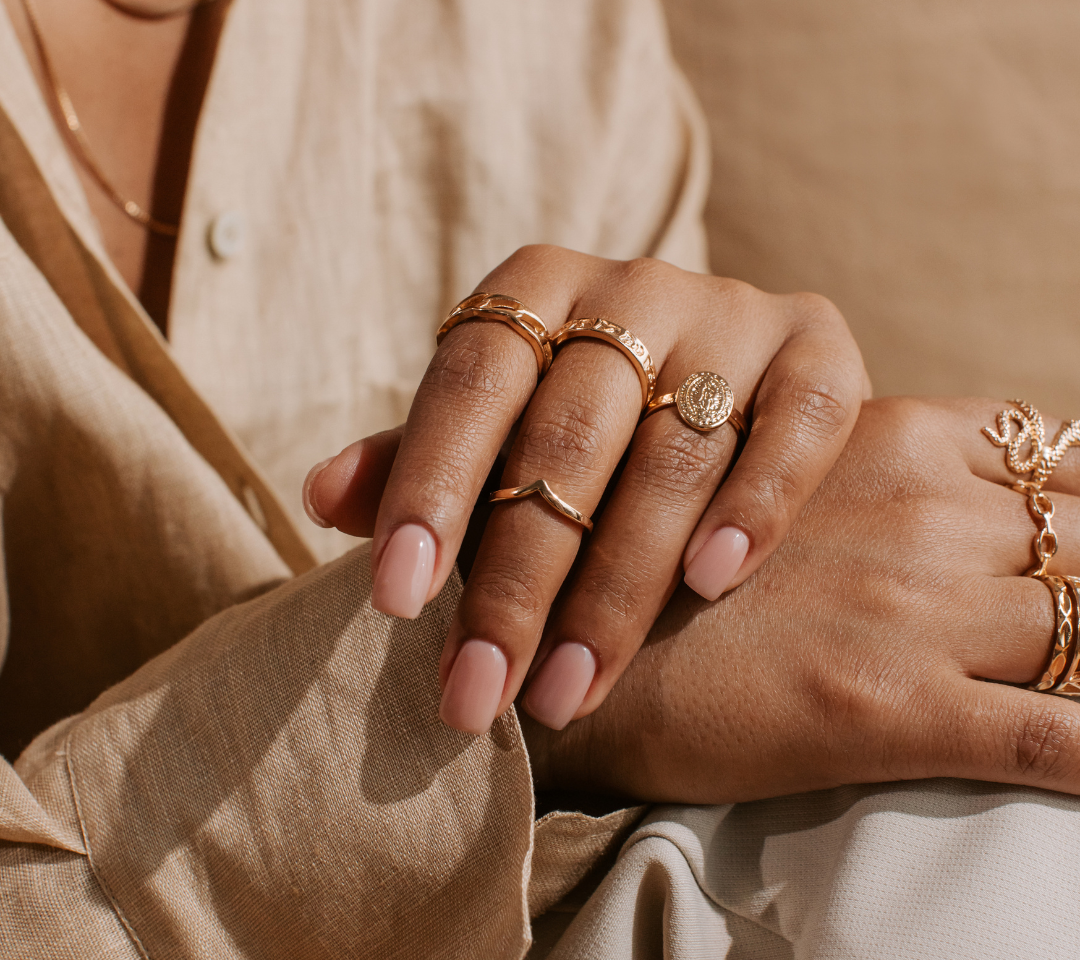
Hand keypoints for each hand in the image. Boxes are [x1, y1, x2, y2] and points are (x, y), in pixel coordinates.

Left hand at [304, 245, 867, 733]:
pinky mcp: (815, 348)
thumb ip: (423, 458)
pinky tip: (711, 581)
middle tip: (477, 691)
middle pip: (566, 434)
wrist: (725, 375)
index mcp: (535, 291)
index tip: (395, 600)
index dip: (429, 488)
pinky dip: (754, 501)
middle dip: (517, 577)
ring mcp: (731, 312)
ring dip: (619, 582)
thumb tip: (321, 496)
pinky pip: (798, 421)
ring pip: (673, 449)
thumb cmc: (583, 416)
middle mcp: (632, 288)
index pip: (469, 383)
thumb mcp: (498, 429)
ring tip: (569, 687)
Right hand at [526, 397, 1079, 801]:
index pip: (1054, 451)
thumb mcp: (753, 462)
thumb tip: (932, 481)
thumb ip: (845, 457)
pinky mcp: (898, 710)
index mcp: (888, 438)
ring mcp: (918, 612)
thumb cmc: (651, 554)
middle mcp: (921, 513)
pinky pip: (1054, 742)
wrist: (570, 642)